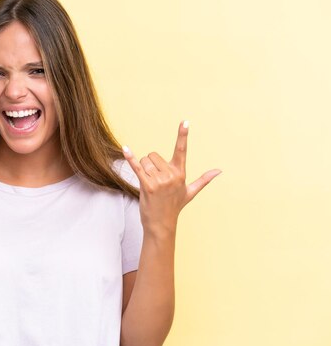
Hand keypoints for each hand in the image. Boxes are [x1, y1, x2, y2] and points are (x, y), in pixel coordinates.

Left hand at [122, 121, 220, 236]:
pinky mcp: (147, 186)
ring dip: (143, 170)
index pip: (182, 150)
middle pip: (153, 155)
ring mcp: (160, 181)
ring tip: (149, 184)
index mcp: (181, 173)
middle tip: (154, 181)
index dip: (183, 135)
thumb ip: (203, 180)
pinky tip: (125, 149)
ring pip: (144, 161)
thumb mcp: (190, 192)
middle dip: (150, 165)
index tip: (185, 121)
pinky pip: (137, 167)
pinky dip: (130, 158)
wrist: (161, 224)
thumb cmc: (174, 206)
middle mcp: (172, 175)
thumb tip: (219, 171)